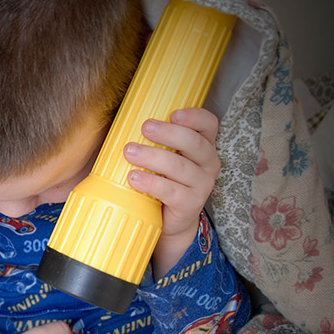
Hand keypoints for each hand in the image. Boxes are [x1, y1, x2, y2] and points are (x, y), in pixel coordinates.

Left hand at [122, 107, 221, 275]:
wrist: (169, 219)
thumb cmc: (163, 179)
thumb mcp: (164, 155)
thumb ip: (155, 138)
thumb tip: (124, 118)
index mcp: (204, 145)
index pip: (209, 124)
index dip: (195, 117)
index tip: (173, 114)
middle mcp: (208, 163)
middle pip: (195, 143)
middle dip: (168, 133)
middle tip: (145, 128)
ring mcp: (202, 185)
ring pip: (180, 167)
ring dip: (153, 157)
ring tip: (130, 152)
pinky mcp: (191, 204)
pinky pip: (171, 191)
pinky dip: (151, 183)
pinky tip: (134, 178)